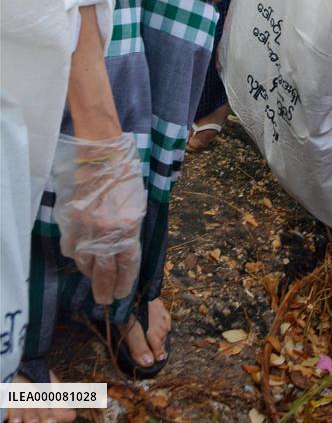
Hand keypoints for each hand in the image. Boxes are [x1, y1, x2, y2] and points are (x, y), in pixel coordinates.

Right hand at [52, 133, 145, 305]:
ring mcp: (85, 229)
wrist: (101, 155)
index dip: (125, 282)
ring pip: (85, 263)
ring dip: (90, 274)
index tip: (122, 293)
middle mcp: (106, 233)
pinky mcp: (70, 223)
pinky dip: (77, 256)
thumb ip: (131, 231)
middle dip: (105, 289)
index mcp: (128, 228)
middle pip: (104, 272)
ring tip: (95, 280)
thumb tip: (125, 252)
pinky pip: (71, 248)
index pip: (127, 265)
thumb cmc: (125, 176)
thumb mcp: (137, 205)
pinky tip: (82, 258)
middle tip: (105, 300)